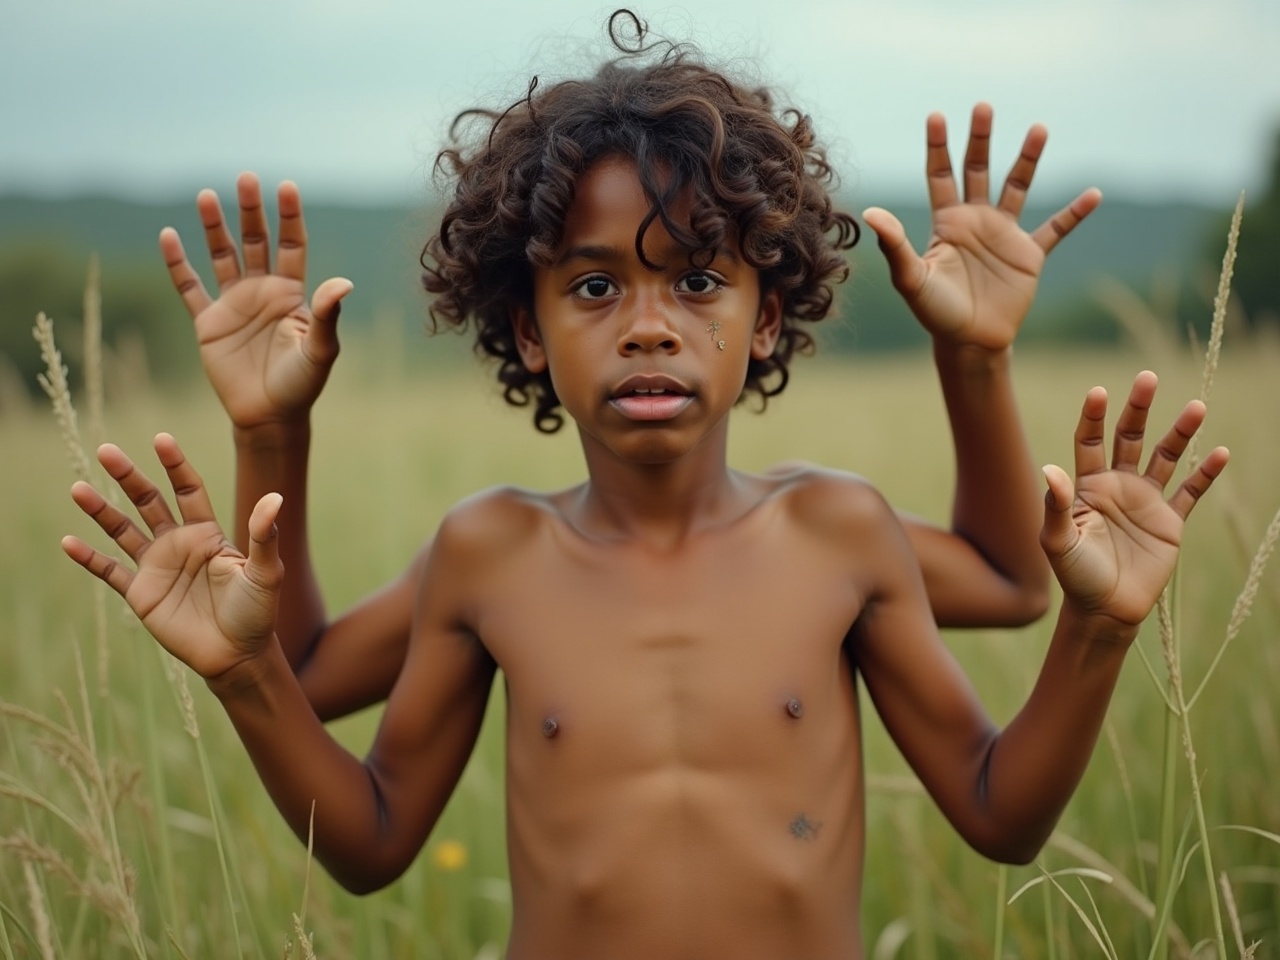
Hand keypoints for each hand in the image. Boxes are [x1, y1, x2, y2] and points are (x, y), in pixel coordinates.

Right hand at [61, 434, 284, 678]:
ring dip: (102, 510)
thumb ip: (264, 536)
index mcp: (208, 533)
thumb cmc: (257, 612)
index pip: (188, 490)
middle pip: (149, 501)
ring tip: (78, 488)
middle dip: (129, 476)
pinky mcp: (141, 593)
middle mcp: (179, 544)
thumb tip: (275, 497)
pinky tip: (69, 542)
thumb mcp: (265, 572)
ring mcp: (158, 567)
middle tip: (106, 450)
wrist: (238, 655)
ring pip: (123, 530)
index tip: (161, 439)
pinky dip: (90, 558)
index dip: (175, 465)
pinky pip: (110, 571)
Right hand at [161, 173, 352, 429]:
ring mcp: (234, 304)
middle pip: (255, 241)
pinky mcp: (208, 323)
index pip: (292, 245)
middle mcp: (263, 292)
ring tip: (206, 195)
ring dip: (214, 227)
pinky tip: (168, 236)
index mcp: (293, 294)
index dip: (289, 217)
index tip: (287, 186)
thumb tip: (343, 282)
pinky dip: (177, 264)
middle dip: (251, 211)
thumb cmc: (302, 385)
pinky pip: (190, 287)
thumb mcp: (321, 350)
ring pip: (222, 256)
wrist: (269, 416)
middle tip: (246, 177)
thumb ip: (328, 315)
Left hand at [863, 103, 1101, 350]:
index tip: (936, 115)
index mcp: (946, 222)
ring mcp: (1004, 235)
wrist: (969, 341)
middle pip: (977, 170)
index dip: (938, 147)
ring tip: (1038, 128)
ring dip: (1027, 159)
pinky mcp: (1029, 255)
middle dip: (980, 139)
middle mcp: (975, 221)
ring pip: (1017, 187)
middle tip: (983, 106)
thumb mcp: (911, 278)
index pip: (940, 176)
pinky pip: (1056, 229)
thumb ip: (895, 245)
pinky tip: (1093, 194)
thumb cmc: (935, 312)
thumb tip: (871, 214)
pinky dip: (1074, 214)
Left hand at [1039, 372, 1228, 627]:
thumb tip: (1050, 469)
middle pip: (1129, 438)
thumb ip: (1054, 506)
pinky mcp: (1171, 522)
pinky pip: (1191, 492)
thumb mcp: (1057, 541)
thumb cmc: (1075, 575)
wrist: (1106, 609)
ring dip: (1180, 433)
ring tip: (1196, 407)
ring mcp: (1146, 501)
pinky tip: (1219, 452)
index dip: (1093, 417)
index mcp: (1087, 486)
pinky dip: (1205, 474)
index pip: (1090, 442)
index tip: (1099, 392)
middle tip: (1148, 379)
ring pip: (1165, 457)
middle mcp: (1117, 486)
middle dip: (1138, 410)